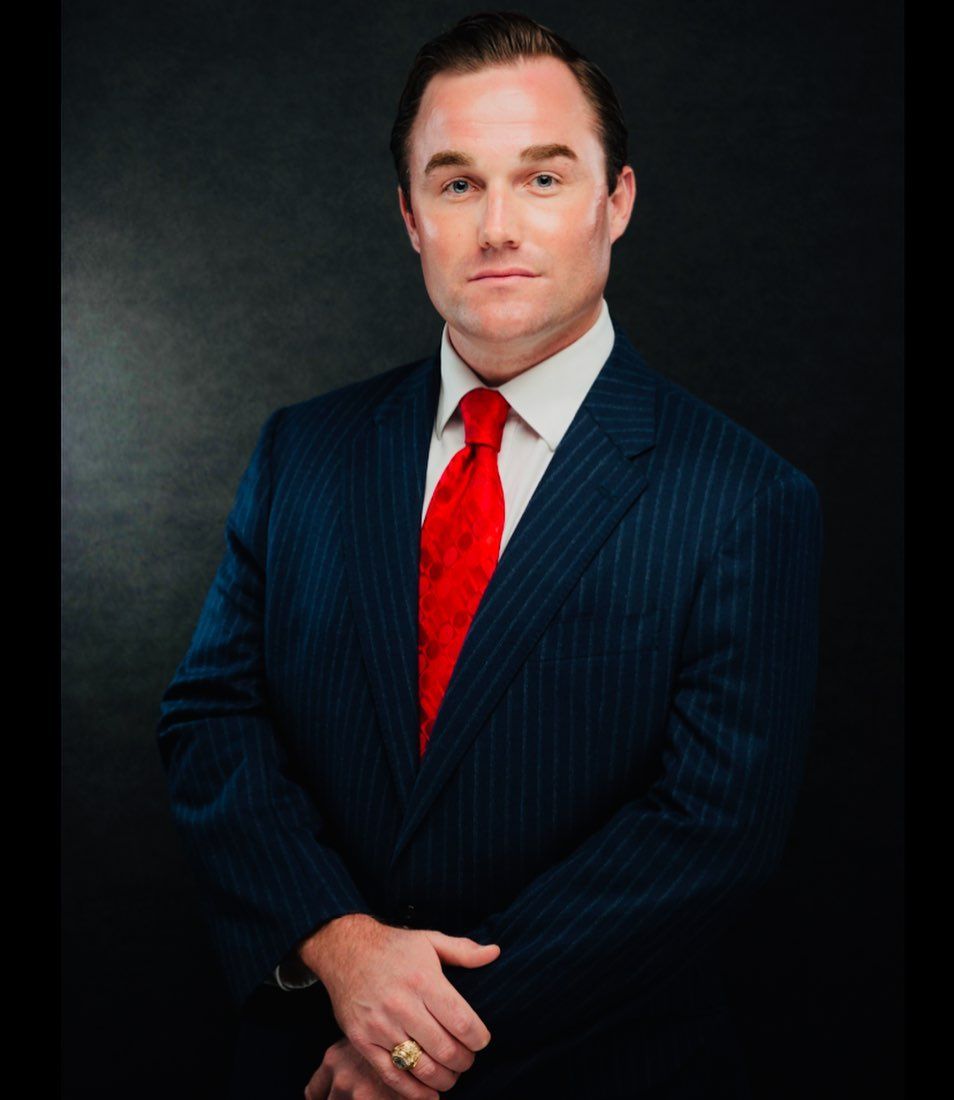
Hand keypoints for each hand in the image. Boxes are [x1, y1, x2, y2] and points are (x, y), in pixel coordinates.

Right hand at [299, 914, 499, 1098]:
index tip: (482, 1040)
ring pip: (421, 1068)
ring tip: (451, 1074)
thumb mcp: (430, 940)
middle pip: (445, 1050)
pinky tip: (430, 1094)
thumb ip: (464, 950)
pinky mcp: (362, 1041)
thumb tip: (495, 952)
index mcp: (423, 980)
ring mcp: (380, 1026)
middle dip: (464, 1062)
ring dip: (444, 1079)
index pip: (461, 1022)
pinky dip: (415, 1093)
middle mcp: (402, 1004)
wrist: (345, 949)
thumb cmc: (394, 946)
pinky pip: (392, 1076)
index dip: (478, 1038)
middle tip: (467, 1059)